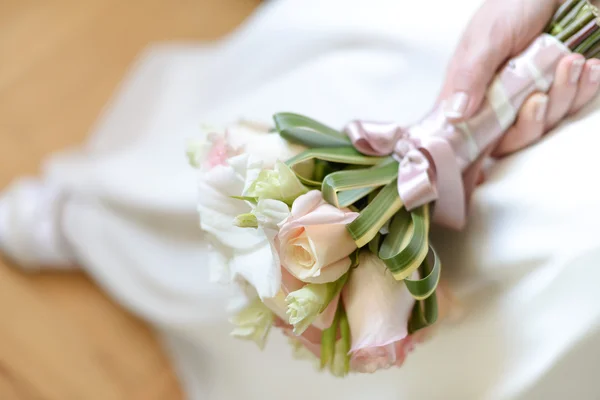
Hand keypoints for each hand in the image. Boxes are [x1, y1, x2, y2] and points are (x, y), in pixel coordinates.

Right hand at [438, 0, 599, 157]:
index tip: (480, 164)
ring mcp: (529, 97)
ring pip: (543, 125)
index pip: (464, 134)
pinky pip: (571, 108)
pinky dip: (582, 90)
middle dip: (529, 123)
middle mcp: (498, 99)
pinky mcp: (559, 91)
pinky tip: (588, 68)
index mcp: (470, 90)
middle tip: (539, 97)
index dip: (471, 151)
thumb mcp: (487, 38)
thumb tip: (454, 115)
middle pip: (509, 139)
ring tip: (571, 62)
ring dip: (563, 97)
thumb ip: (471, 75)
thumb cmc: (516, 3)